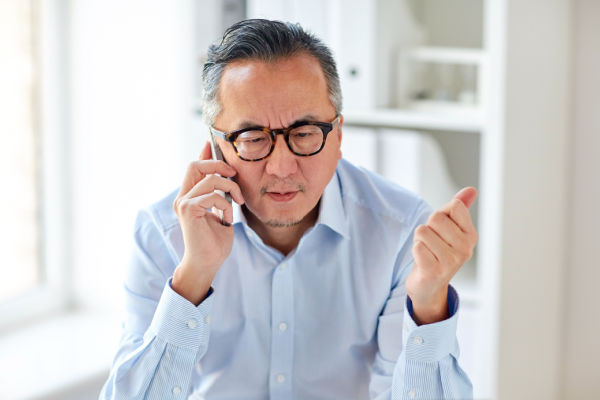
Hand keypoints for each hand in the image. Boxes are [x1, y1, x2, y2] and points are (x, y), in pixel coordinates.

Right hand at [171, 142, 244, 304]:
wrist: (208, 263)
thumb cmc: (215, 241)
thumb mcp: (221, 211)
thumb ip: (220, 194)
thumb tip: (227, 175)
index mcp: (189, 196)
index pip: (194, 167)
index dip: (205, 152)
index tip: (214, 142)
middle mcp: (183, 197)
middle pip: (195, 165)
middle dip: (218, 164)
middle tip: (234, 174)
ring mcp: (184, 203)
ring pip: (209, 178)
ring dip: (230, 187)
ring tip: (238, 200)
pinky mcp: (188, 210)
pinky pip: (213, 195)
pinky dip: (225, 203)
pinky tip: (226, 217)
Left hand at [406, 187, 477, 324]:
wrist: (428, 286)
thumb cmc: (438, 252)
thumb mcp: (450, 229)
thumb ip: (458, 208)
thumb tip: (471, 190)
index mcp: (471, 236)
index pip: (454, 206)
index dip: (442, 213)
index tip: (442, 230)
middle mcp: (465, 249)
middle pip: (435, 217)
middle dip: (427, 228)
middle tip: (431, 244)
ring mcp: (451, 262)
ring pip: (423, 231)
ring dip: (419, 240)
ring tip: (426, 252)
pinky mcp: (434, 271)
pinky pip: (417, 247)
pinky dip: (415, 251)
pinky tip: (422, 262)